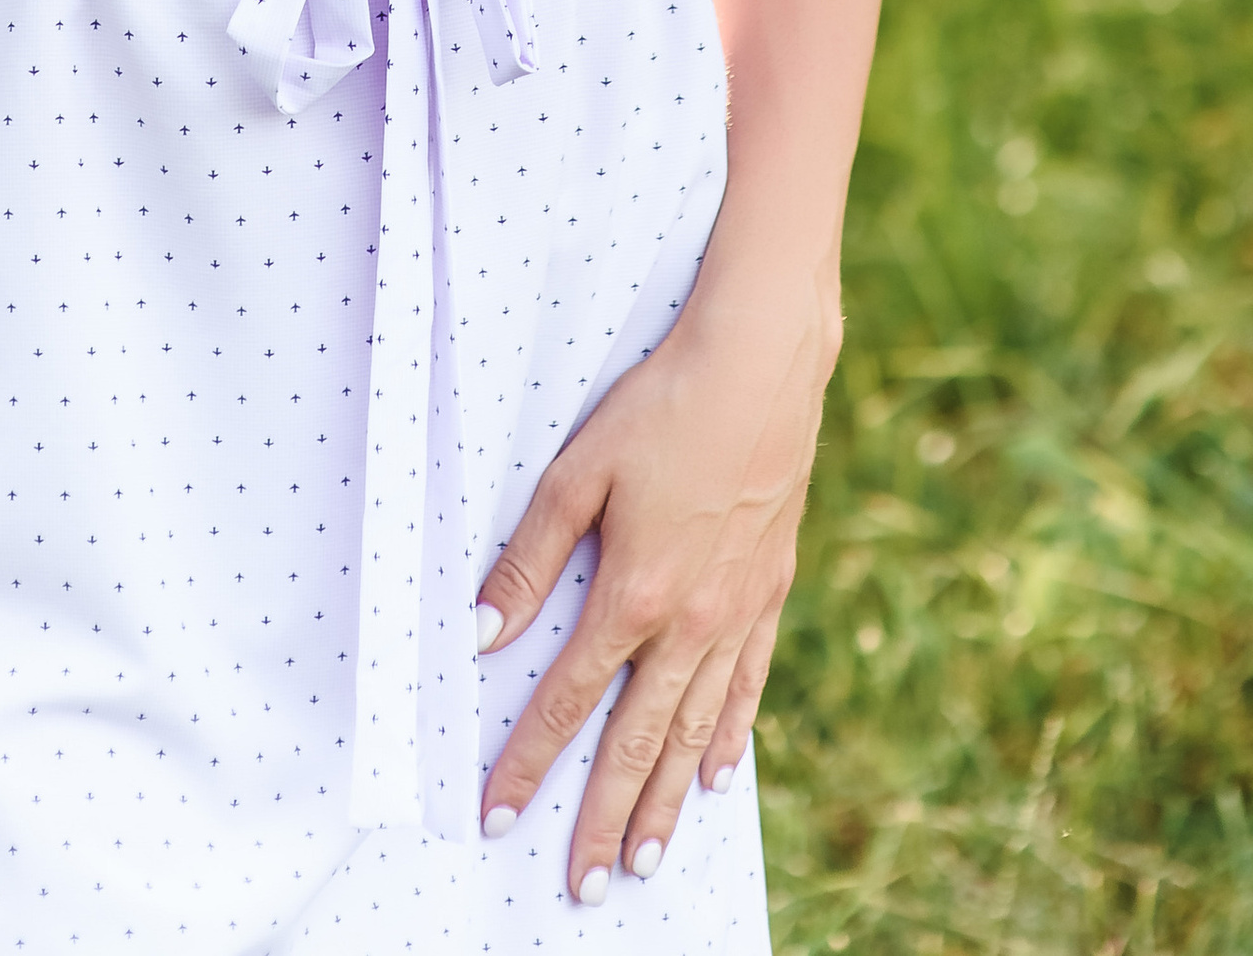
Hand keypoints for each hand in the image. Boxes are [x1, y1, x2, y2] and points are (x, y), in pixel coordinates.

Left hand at [476, 269, 839, 902]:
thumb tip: (480, 634)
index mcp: (633, 593)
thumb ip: (529, 559)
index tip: (498, 818)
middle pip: (635, 741)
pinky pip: (747, 684)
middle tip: (582, 888)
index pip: (567, 703)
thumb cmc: (661, 405)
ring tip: (642, 859)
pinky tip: (714, 773)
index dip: (530, 766)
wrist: (761, 365)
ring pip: (695, 730)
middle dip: (602, 818)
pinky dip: (728, 736)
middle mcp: (689, 621)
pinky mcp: (772, 590)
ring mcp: (737, 612)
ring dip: (664, 800)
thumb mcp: (578, 470)